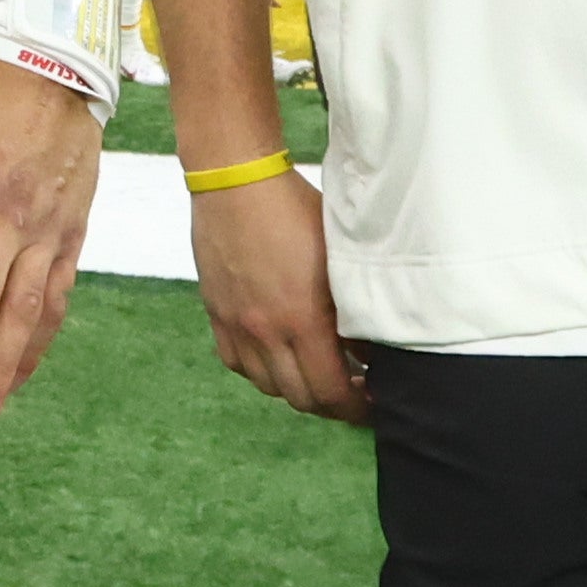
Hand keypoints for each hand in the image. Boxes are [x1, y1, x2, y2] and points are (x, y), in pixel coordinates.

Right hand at [189, 161, 369, 423]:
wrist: (235, 179)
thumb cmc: (295, 209)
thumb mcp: (338, 259)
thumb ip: (353, 310)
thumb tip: (367, 350)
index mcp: (303, 321)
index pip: (331, 392)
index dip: (354, 407)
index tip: (371, 402)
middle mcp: (266, 332)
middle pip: (300, 397)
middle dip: (330, 404)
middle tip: (350, 392)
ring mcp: (237, 325)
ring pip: (267, 385)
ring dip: (295, 388)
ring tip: (315, 373)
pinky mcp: (216, 312)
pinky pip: (237, 363)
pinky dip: (260, 370)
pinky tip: (276, 355)